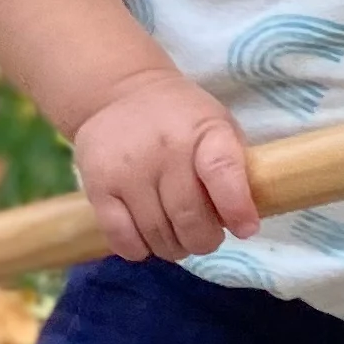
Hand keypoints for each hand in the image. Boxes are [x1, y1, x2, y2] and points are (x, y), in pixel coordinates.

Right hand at [70, 73, 261, 263]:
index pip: (222, 172)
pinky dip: (140, 249)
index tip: (245, 228)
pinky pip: (122, 239)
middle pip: (189, 219)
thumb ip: (235, 168)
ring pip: (157, 235)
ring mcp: (127, 171)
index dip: (237, 207)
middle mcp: (164, 150)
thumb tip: (241, 222)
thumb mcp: (218, 126)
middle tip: (204, 236)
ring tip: (177, 238)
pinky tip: (146, 238)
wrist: (119, 94)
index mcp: (203, 132)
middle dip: (203, 240)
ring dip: (173, 248)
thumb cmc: (181, 119)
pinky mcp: (98, 187)